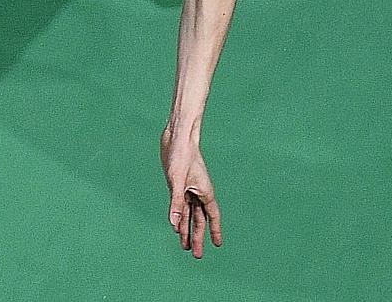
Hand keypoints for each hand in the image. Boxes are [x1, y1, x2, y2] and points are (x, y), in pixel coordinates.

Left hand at [160, 125, 223, 258]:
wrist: (177, 136)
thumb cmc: (181, 154)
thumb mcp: (177, 180)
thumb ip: (176, 203)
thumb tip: (173, 224)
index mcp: (204, 191)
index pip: (212, 216)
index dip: (215, 230)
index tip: (217, 244)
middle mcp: (198, 191)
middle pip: (200, 219)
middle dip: (198, 237)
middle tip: (197, 255)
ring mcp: (189, 188)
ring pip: (190, 214)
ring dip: (187, 229)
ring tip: (185, 246)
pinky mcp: (179, 184)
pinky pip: (182, 205)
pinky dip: (180, 217)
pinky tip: (176, 226)